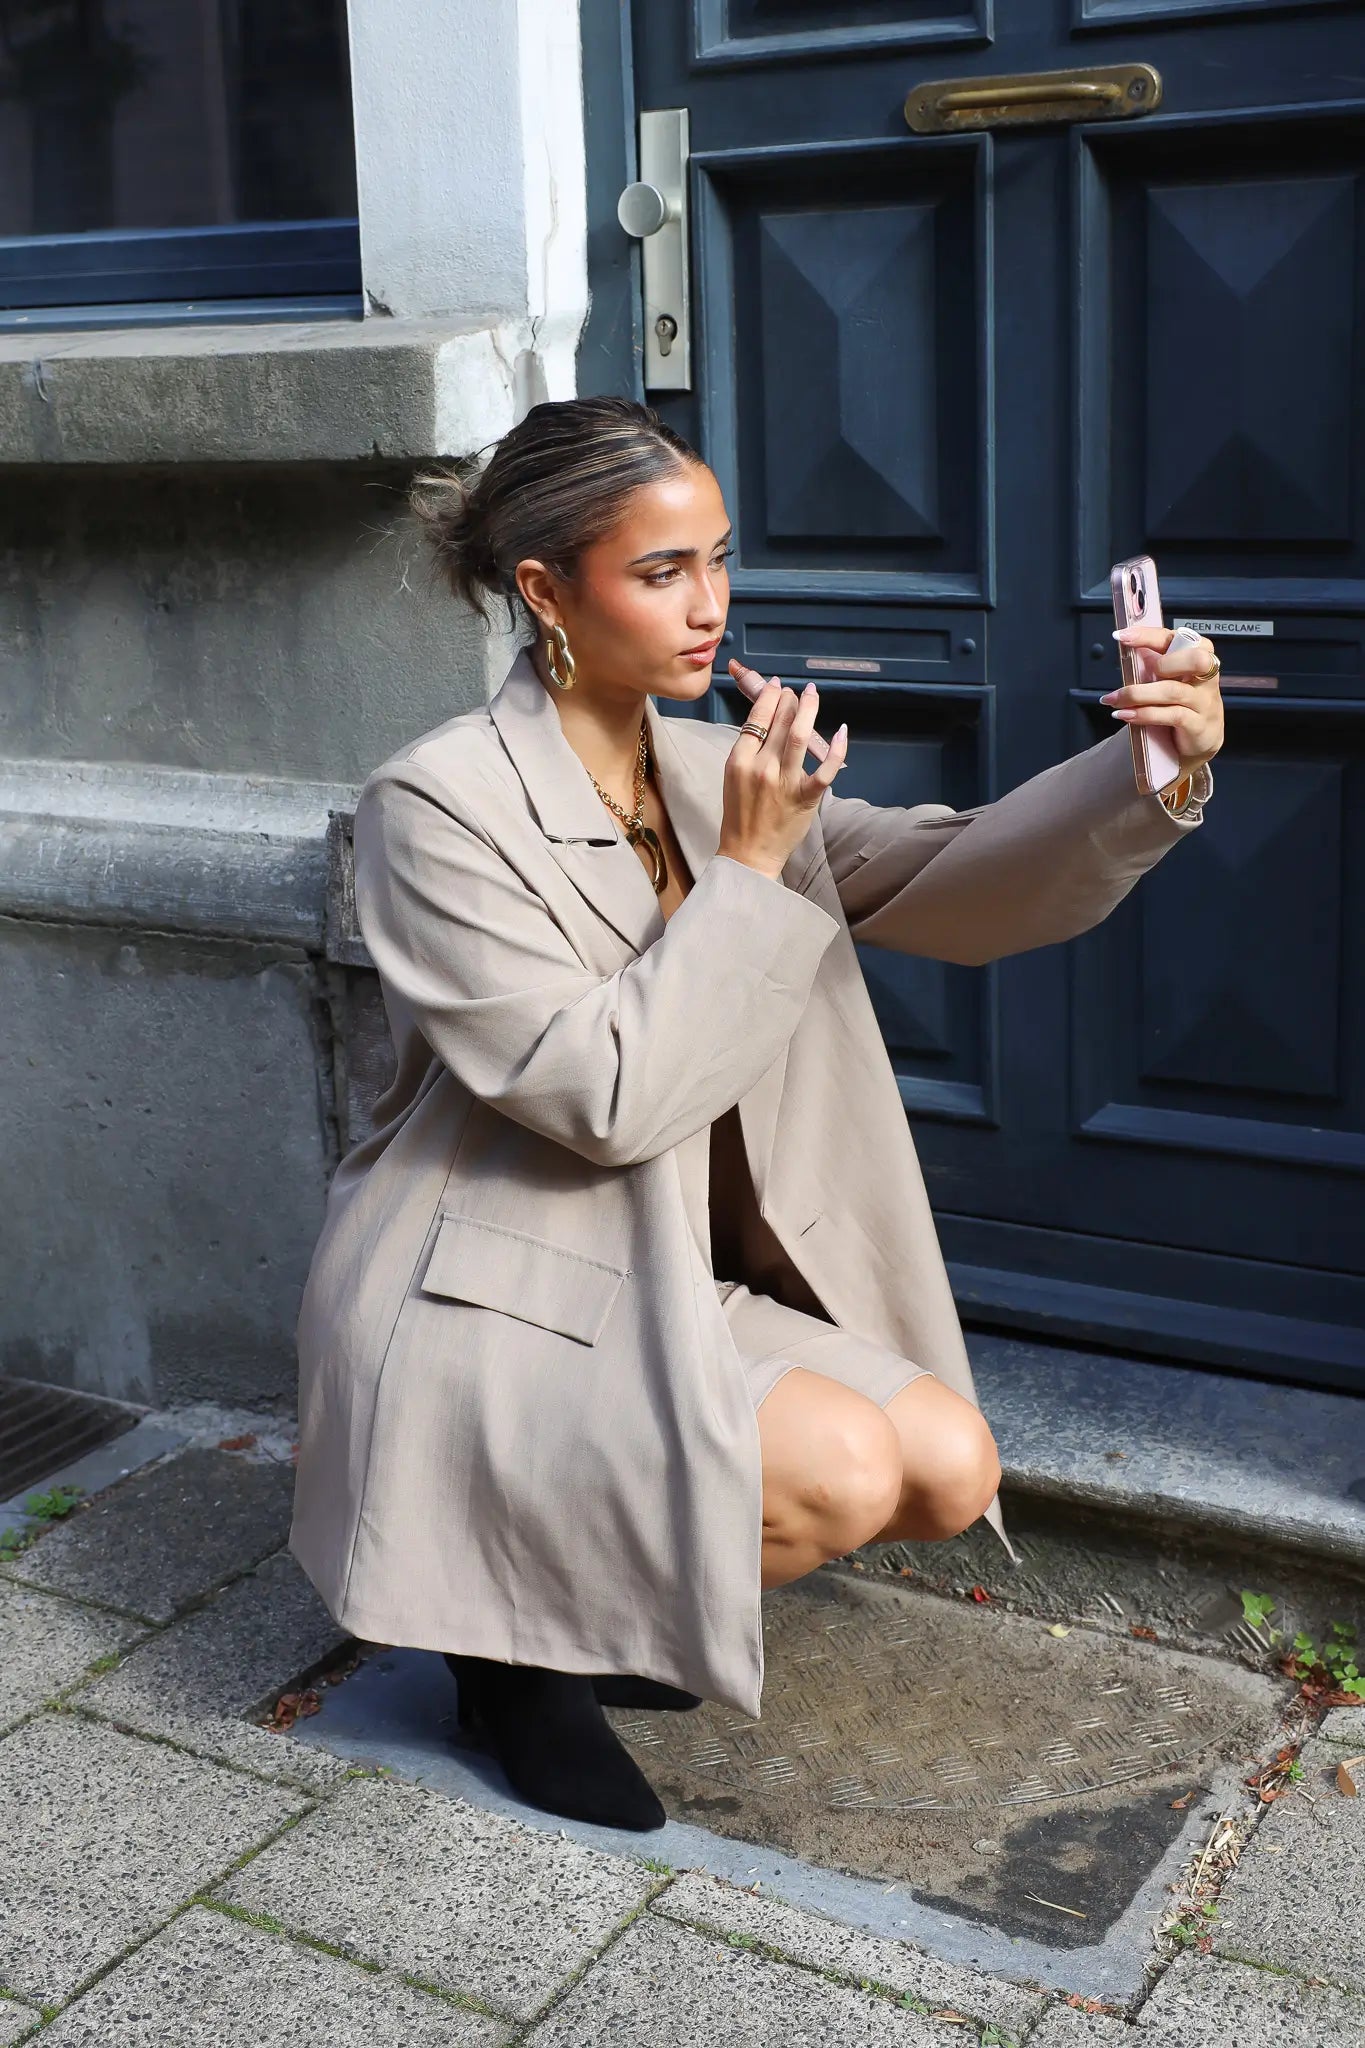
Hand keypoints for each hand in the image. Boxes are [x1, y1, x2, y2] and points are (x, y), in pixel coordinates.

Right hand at [717, 667, 848, 879]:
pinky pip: (825, 769)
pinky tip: (841, 731)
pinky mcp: (805, 798)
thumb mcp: (733, 776)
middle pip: (780, 721)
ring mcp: (784, 782)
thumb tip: (768, 720)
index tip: (777, 686)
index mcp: (739, 760)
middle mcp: (761, 767)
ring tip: (812, 694)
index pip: (757, 717)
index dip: (770, 696)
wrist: (748, 853)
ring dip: (808, 709)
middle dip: (790, 700)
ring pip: (800, 735)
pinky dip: (836, 748)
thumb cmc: (740, 814)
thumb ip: (749, 750)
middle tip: (797, 693)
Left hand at [1101, 626, 1223, 773]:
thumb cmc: (1182, 703)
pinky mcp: (1199, 726)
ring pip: (1173, 691)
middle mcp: (1206, 677)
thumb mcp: (1169, 679)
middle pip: (1195, 660)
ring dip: (1137, 694)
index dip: (1149, 636)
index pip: (1176, 638)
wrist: (1202, 739)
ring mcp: (1204, 702)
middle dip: (1164, 663)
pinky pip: (1172, 716)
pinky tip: (1126, 715)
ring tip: (1114, 700)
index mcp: (1198, 657)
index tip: (1123, 636)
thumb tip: (1125, 651)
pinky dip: (1145, 714)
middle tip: (1136, 673)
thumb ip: (1154, 665)